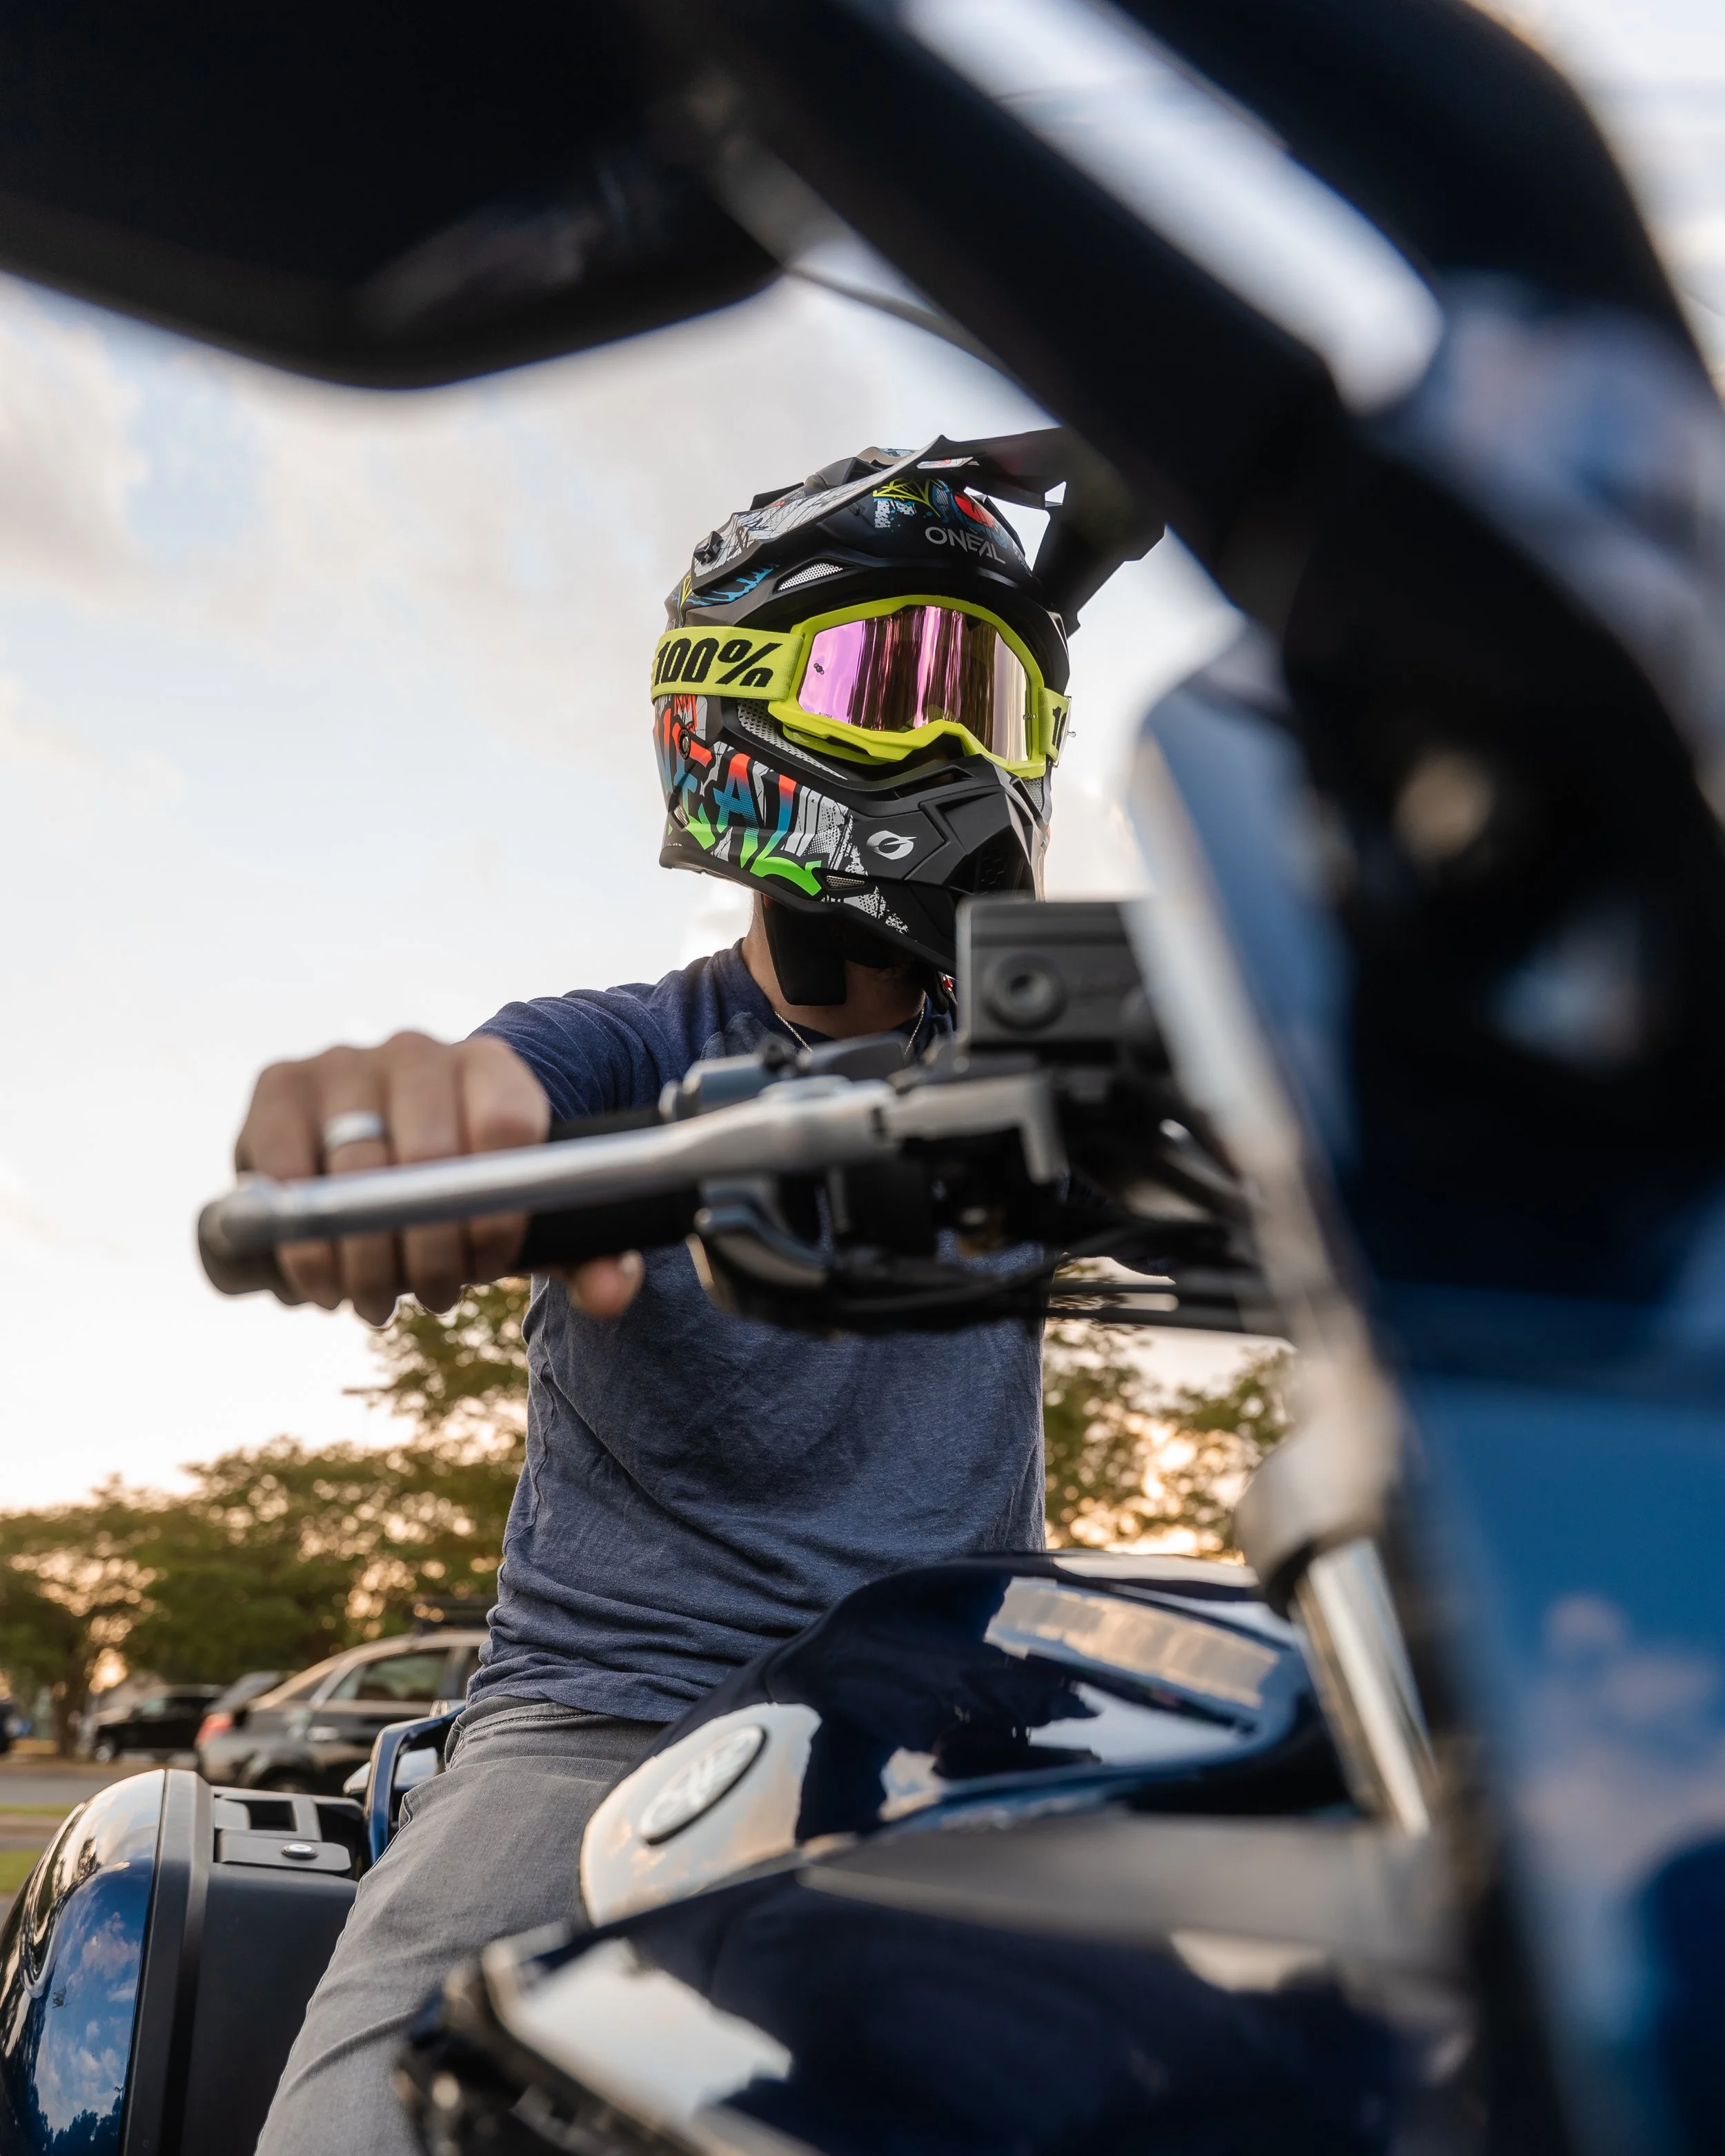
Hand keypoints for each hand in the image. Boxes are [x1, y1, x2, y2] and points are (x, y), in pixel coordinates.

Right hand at [236, 1033, 642, 1324]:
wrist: (384, 1135)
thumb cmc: (467, 1184)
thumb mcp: (529, 1215)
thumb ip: (585, 1253)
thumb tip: (616, 1292)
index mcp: (493, 1067)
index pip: (505, 1129)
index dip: (496, 1213)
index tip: (486, 1263)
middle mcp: (418, 1049)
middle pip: (426, 1160)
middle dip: (429, 1252)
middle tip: (431, 1297)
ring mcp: (345, 1061)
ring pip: (353, 1176)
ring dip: (364, 1260)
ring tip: (376, 1301)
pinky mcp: (281, 1083)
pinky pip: (284, 1172)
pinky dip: (301, 1242)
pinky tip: (322, 1279)